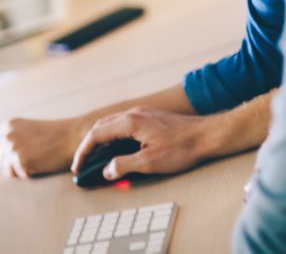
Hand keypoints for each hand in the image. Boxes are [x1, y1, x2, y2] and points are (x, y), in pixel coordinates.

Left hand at [0, 117, 84, 178]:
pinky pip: (19, 176)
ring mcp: (13, 148)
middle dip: (12, 164)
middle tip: (31, 161)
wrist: (72, 136)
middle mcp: (7, 135)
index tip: (14, 157)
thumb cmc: (53, 135)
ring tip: (35, 163)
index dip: (3, 154)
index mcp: (8, 126)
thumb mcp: (28, 129)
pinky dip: (29, 175)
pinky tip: (40, 165)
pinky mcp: (21, 161)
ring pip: (7, 170)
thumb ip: (13, 137)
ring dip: (20, 171)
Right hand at [71, 107, 210, 180]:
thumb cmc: (182, 148)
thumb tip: (107, 171)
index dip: (84, 152)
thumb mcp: (150, 162)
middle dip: (89, 146)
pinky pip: (122, 125)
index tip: (78, 167)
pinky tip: (116, 149)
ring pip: (111, 125)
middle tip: (82, 164)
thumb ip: (124, 165)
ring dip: (100, 141)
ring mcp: (141, 114)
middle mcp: (133, 114)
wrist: (207, 135)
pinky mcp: (149, 118)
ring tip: (96, 158)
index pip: (96, 135)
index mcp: (129, 122)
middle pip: (101, 127)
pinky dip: (112, 137)